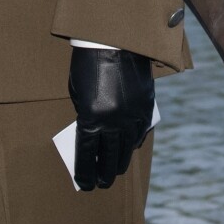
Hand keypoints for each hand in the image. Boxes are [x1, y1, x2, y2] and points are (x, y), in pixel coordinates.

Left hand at [67, 46, 153, 190]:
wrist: (115, 40)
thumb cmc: (88, 64)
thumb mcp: (78, 92)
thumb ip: (84, 114)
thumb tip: (90, 136)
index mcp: (92, 118)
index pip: (87, 154)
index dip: (84, 171)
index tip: (84, 183)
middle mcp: (114, 121)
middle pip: (108, 156)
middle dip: (103, 173)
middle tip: (101, 183)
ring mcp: (132, 115)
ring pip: (127, 149)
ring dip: (119, 162)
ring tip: (114, 172)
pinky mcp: (145, 107)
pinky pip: (140, 133)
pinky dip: (133, 143)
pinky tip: (128, 149)